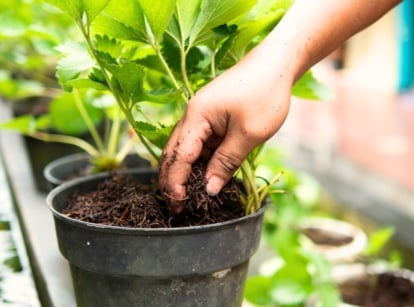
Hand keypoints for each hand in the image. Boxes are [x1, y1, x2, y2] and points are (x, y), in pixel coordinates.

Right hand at [159, 47, 292, 213]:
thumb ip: (226, 162)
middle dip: (173, 181)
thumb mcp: (248, 134)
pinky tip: (205, 177)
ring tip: (189, 198)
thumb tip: (209, 189)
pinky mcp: (211, 118)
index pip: (179, 156)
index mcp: (197, 117)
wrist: (276, 65)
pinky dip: (199, 162)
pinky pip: (200, 144)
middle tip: (177, 207)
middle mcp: (192, 116)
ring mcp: (201, 117)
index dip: (176, 182)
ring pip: (186, 150)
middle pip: (174, 153)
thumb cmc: (265, 94)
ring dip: (185, 173)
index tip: (178, 205)